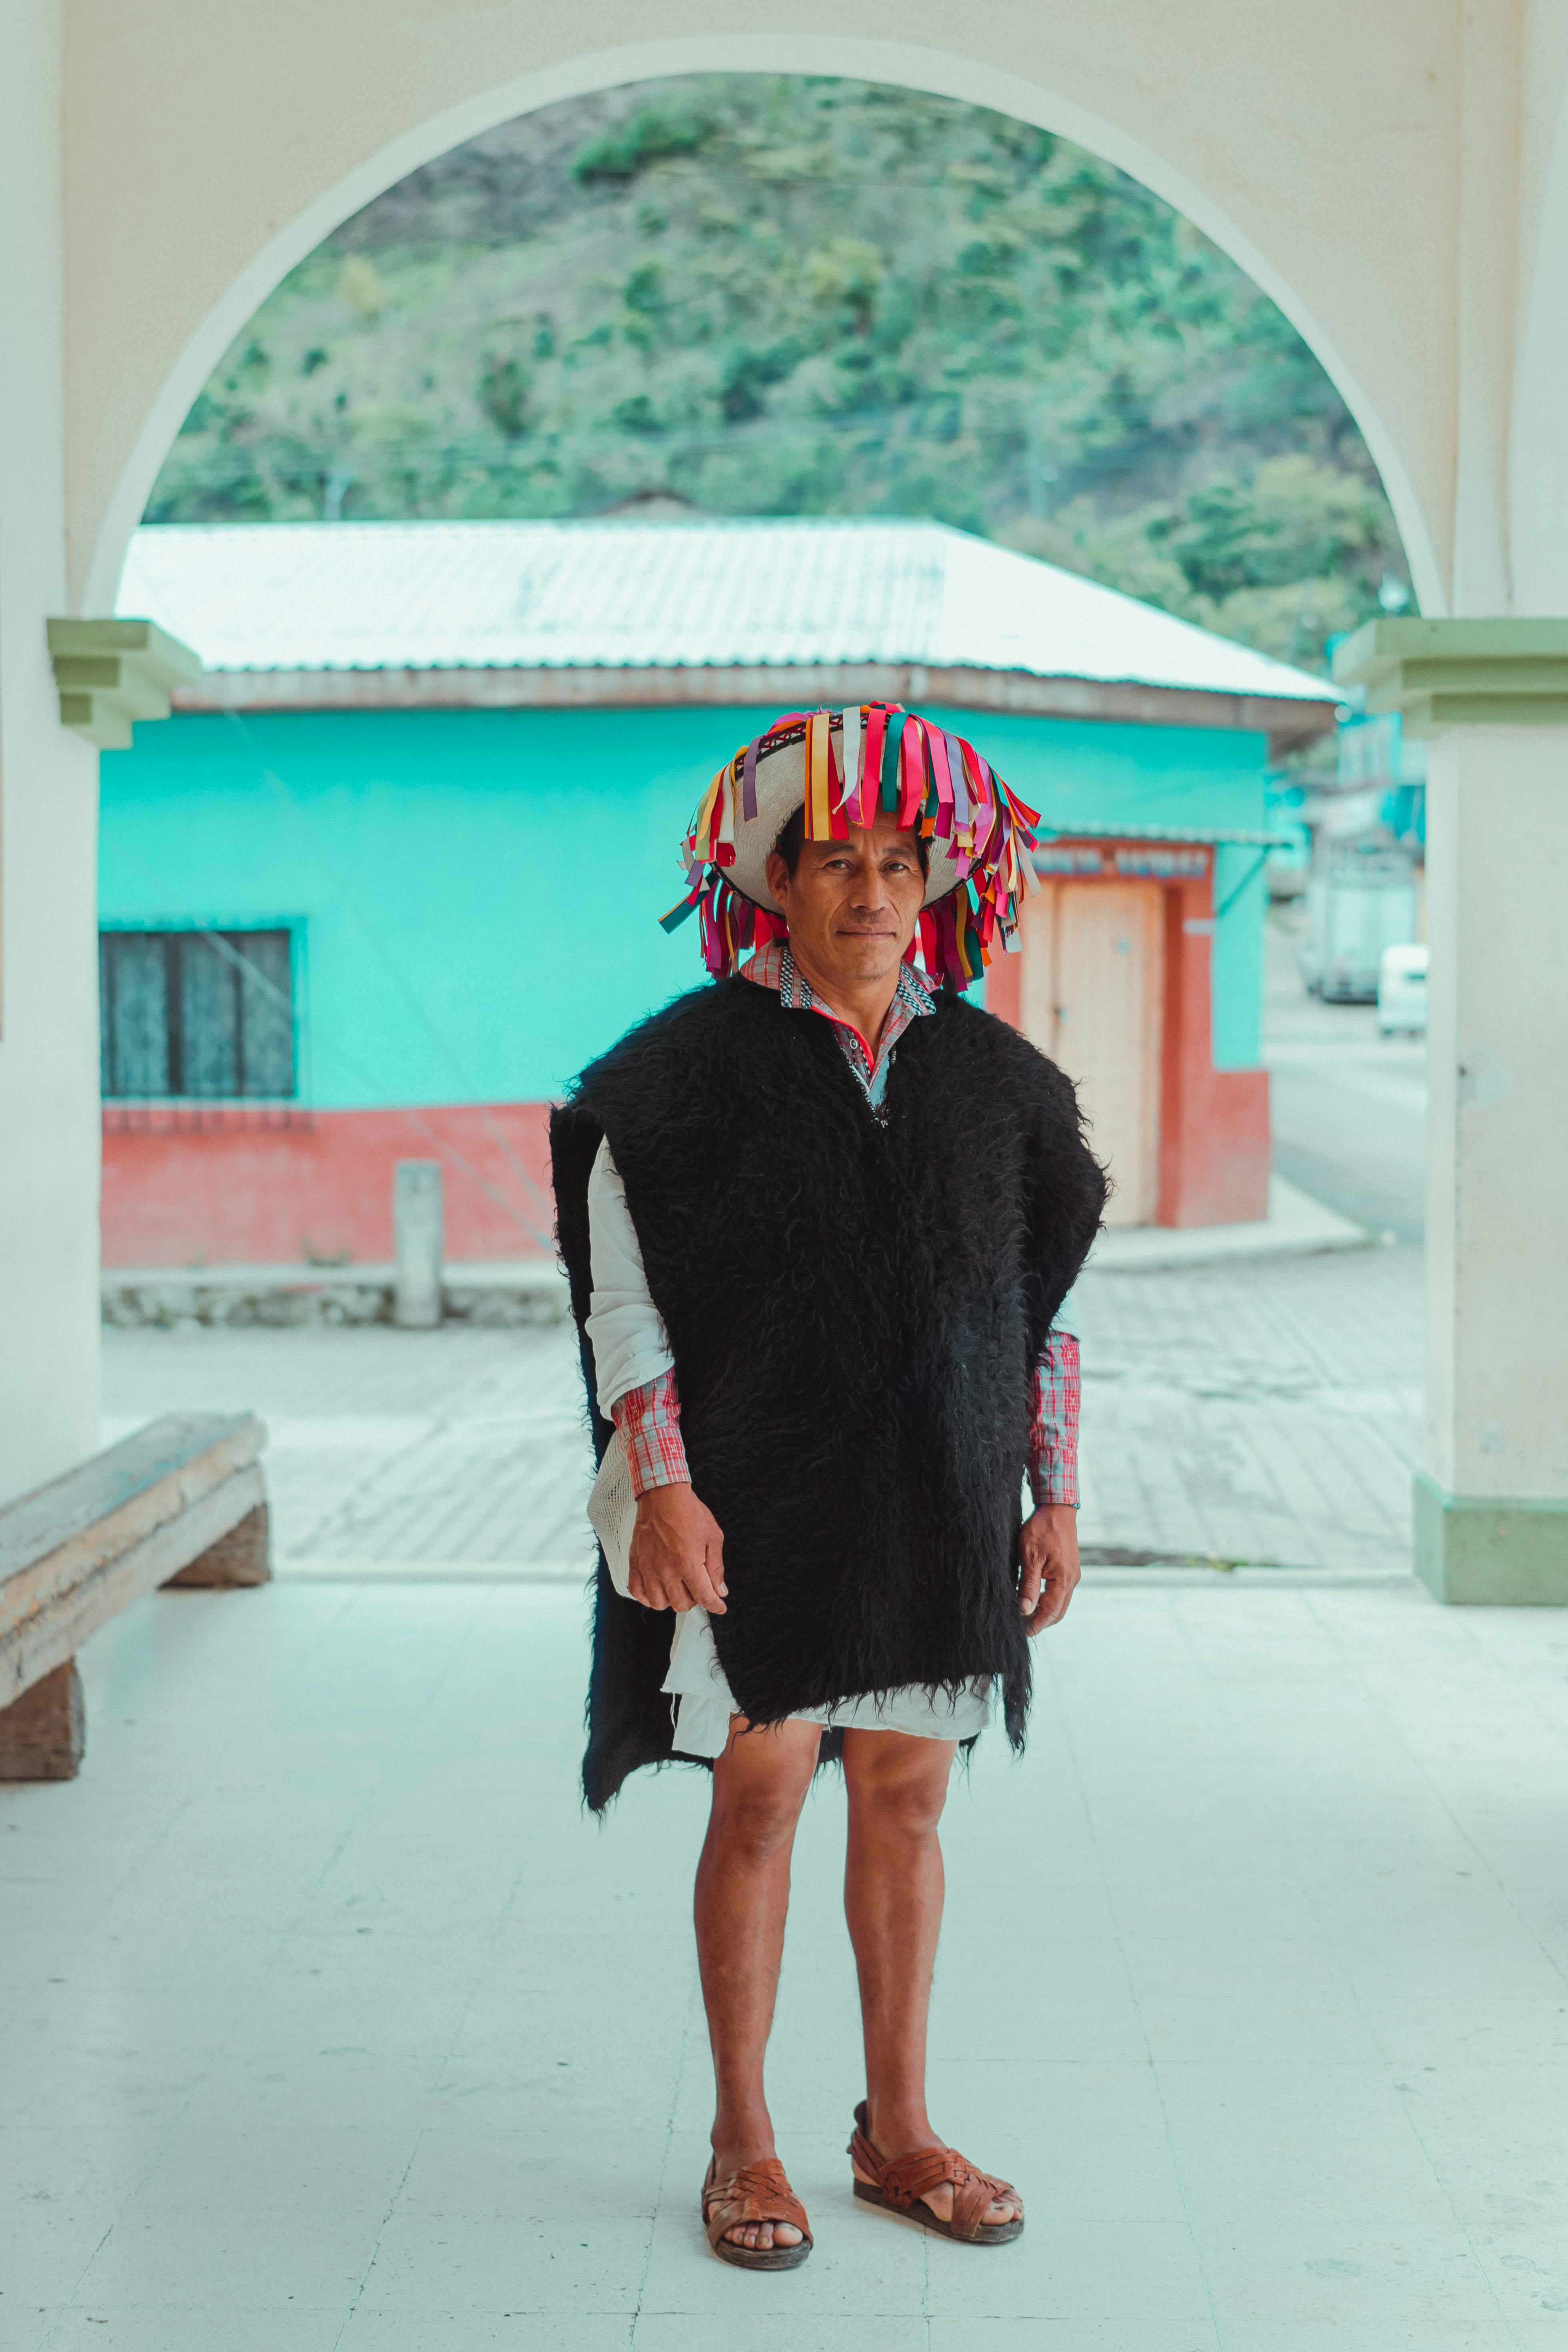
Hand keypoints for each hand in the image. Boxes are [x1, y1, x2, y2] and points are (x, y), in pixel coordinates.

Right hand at [627, 1481, 727, 1613]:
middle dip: (694, 1600)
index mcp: (688, 1563)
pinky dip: (647, 1597)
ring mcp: (648, 1568)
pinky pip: (637, 1592)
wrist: (663, 1495)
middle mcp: (666, 1569)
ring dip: (671, 1600)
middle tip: (697, 1587)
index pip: (703, 1597)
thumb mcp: (713, 1537)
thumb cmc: (689, 1512)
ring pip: (659, 1603)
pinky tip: (657, 1589)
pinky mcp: (635, 1563)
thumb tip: (720, 1590)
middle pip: (681, 1604)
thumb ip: (716, 1567)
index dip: (715, 1605)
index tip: (719, 1607)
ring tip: (678, 1587)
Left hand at [1018, 1502, 1079, 1633]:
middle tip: (1023, 1628)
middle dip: (1042, 1622)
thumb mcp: (1030, 1556)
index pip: (1050, 1612)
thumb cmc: (1042, 1528)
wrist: (1058, 1508)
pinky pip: (1061, 1592)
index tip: (1022, 1633)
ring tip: (1027, 1616)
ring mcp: (1072, 1574)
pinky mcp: (1069, 1568)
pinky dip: (1049, 1600)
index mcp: (1063, 1579)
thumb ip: (1028, 1584)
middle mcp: (1072, 1579)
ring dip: (1046, 1612)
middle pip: (1058, 1612)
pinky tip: (1035, 1599)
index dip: (1036, 1625)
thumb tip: (1025, 1609)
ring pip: (1060, 1603)